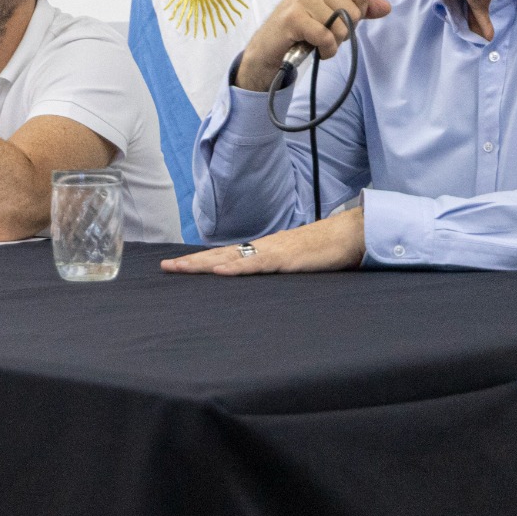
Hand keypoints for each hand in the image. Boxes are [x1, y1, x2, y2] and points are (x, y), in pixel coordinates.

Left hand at [161, 208, 366, 274]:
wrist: (351, 234)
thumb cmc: (326, 250)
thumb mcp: (296, 265)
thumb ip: (277, 271)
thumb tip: (261, 282)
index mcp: (263, 250)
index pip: (225, 256)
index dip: (200, 261)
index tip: (178, 266)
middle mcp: (263, 247)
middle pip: (220, 255)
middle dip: (191, 262)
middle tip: (165, 267)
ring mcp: (272, 251)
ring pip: (231, 258)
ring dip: (203, 264)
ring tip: (180, 268)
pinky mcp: (286, 259)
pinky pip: (256, 264)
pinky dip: (236, 268)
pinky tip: (218, 270)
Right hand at [235, 0, 391, 91]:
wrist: (269, 45)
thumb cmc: (301, 26)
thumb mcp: (332, 12)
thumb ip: (360, 8)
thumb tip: (386, 7)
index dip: (356, 13)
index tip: (336, 18)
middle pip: (354, 12)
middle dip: (343, 30)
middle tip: (322, 31)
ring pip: (341, 27)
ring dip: (333, 43)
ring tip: (317, 40)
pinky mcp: (294, 18)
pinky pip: (327, 37)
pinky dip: (326, 50)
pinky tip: (315, 48)